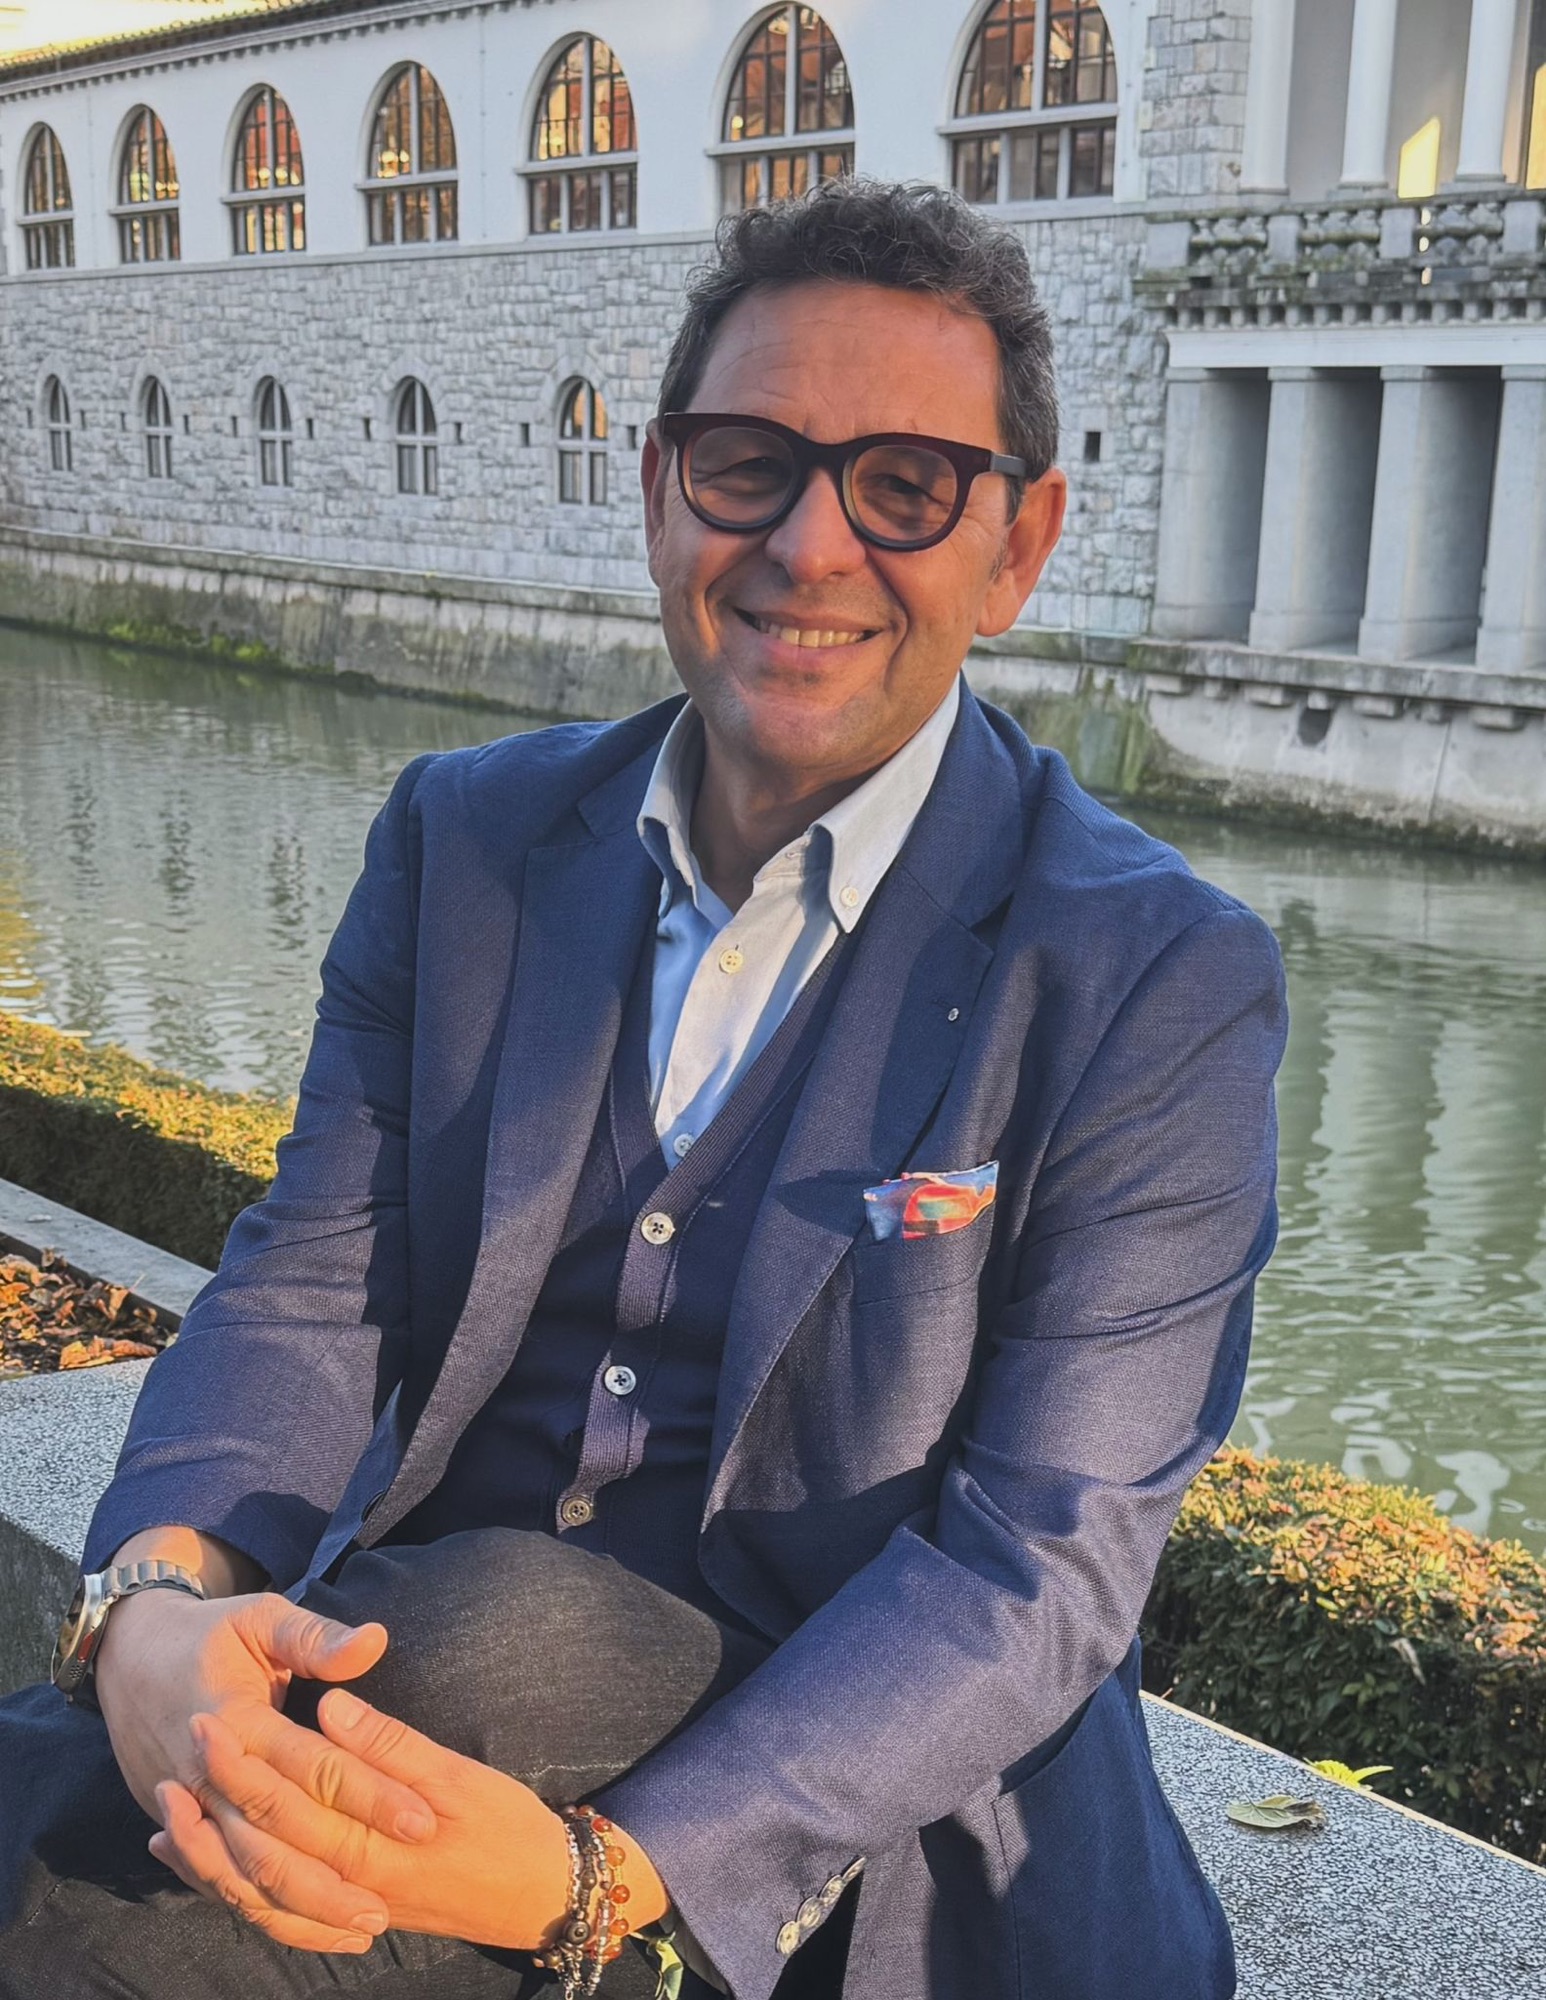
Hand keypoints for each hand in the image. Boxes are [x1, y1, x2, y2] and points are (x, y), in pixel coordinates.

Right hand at [97, 1586, 434, 1952]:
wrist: (127, 1660)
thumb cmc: (209, 1636)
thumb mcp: (260, 1618)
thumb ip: (315, 1636)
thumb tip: (375, 1642)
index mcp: (235, 1720)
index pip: (312, 1768)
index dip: (368, 1795)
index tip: (421, 1819)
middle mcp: (209, 1777)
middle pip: (276, 1840)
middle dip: (336, 1875)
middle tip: (391, 1901)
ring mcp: (192, 1809)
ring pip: (246, 1876)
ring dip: (302, 1909)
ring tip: (361, 1928)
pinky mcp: (185, 1828)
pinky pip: (222, 1883)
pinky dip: (264, 1912)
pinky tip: (310, 1929)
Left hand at [159, 1689, 668, 1952]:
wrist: (542, 1893)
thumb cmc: (507, 1824)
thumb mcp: (459, 1774)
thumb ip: (390, 1743)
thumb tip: (329, 1707)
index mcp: (375, 1842)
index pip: (292, 1801)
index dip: (246, 1761)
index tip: (212, 1718)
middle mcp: (351, 1883)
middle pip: (262, 1846)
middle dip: (217, 1798)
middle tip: (184, 1746)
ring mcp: (349, 1906)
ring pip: (258, 1894)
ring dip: (208, 1859)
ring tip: (166, 1819)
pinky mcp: (354, 1915)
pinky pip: (280, 1918)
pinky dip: (237, 1895)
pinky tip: (208, 1871)